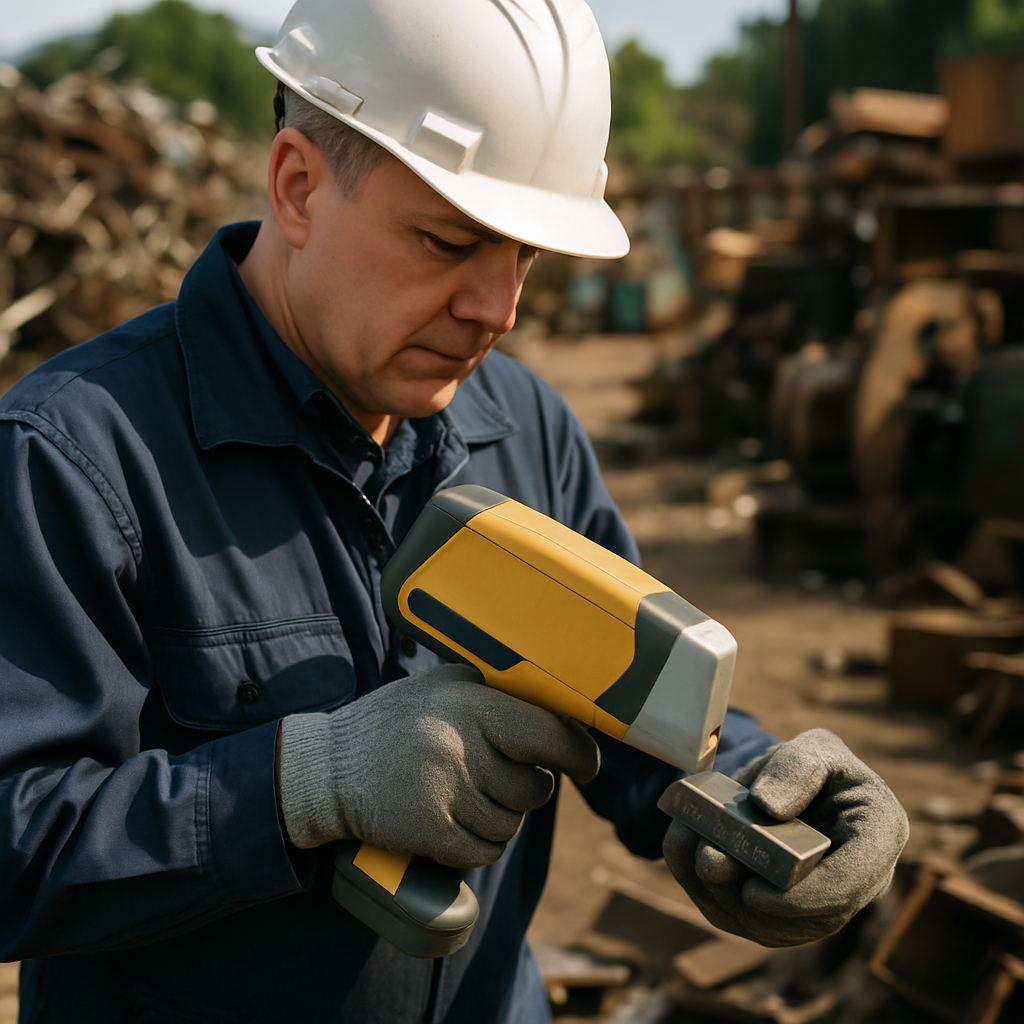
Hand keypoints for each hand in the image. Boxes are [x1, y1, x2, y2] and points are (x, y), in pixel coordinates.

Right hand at [277, 663, 599, 866]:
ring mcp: (445, 792)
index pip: (548, 734)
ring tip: (465, 795)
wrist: (325, 766)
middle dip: (528, 788)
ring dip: (500, 818)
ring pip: (513, 825)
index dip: (578, 754)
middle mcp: (460, 746)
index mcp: (470, 704)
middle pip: (536, 788)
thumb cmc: (394, 722)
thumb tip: (562, 712)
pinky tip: (453, 822)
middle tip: (500, 776)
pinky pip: (485, 852)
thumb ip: (497, 692)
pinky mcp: (430, 833)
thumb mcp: (442, 685)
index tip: (587, 765)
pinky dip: (478, 844)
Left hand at [663, 728, 908, 946]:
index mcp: (878, 835)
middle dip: (751, 900)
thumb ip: (796, 767)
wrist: (791, 784)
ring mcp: (821, 905)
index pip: (850, 885)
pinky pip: (747, 921)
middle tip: (707, 861)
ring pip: (772, 929)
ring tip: (690, 849)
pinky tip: (684, 852)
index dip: (803, 900)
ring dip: (723, 897)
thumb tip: (767, 808)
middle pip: (808, 919)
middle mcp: (857, 882)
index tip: (753, 892)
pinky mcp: (783, 915)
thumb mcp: (813, 748)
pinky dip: (708, 892)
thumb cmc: (811, 765)